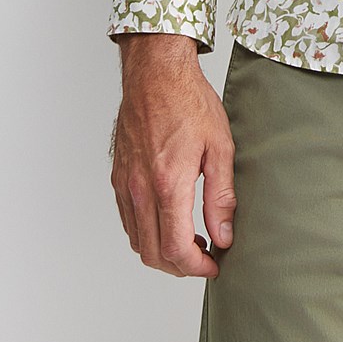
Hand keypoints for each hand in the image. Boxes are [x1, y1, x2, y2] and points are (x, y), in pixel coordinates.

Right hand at [108, 33, 236, 278]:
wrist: (156, 73)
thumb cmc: (189, 102)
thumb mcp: (219, 146)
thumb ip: (221, 196)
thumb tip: (224, 235)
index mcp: (169, 184)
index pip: (176, 248)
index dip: (197, 267)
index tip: (214, 265)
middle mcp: (141, 189)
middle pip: (153, 254)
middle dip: (181, 267)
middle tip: (205, 257)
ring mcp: (125, 184)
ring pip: (137, 241)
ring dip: (162, 252)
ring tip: (190, 239)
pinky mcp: (118, 177)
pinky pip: (128, 220)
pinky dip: (146, 233)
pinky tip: (168, 219)